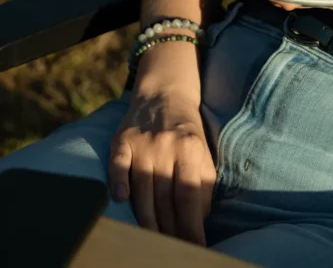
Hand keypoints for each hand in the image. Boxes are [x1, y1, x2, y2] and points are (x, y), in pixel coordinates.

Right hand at [108, 88, 215, 245]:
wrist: (165, 93)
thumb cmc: (187, 131)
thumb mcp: (203, 150)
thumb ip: (204, 181)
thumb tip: (201, 217)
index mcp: (191, 148)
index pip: (190, 194)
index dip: (192, 224)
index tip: (195, 245)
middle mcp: (166, 145)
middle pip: (164, 196)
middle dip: (169, 228)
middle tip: (172, 250)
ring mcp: (143, 142)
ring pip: (142, 188)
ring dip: (146, 218)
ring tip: (151, 241)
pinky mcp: (122, 139)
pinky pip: (118, 163)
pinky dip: (118, 181)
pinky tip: (121, 198)